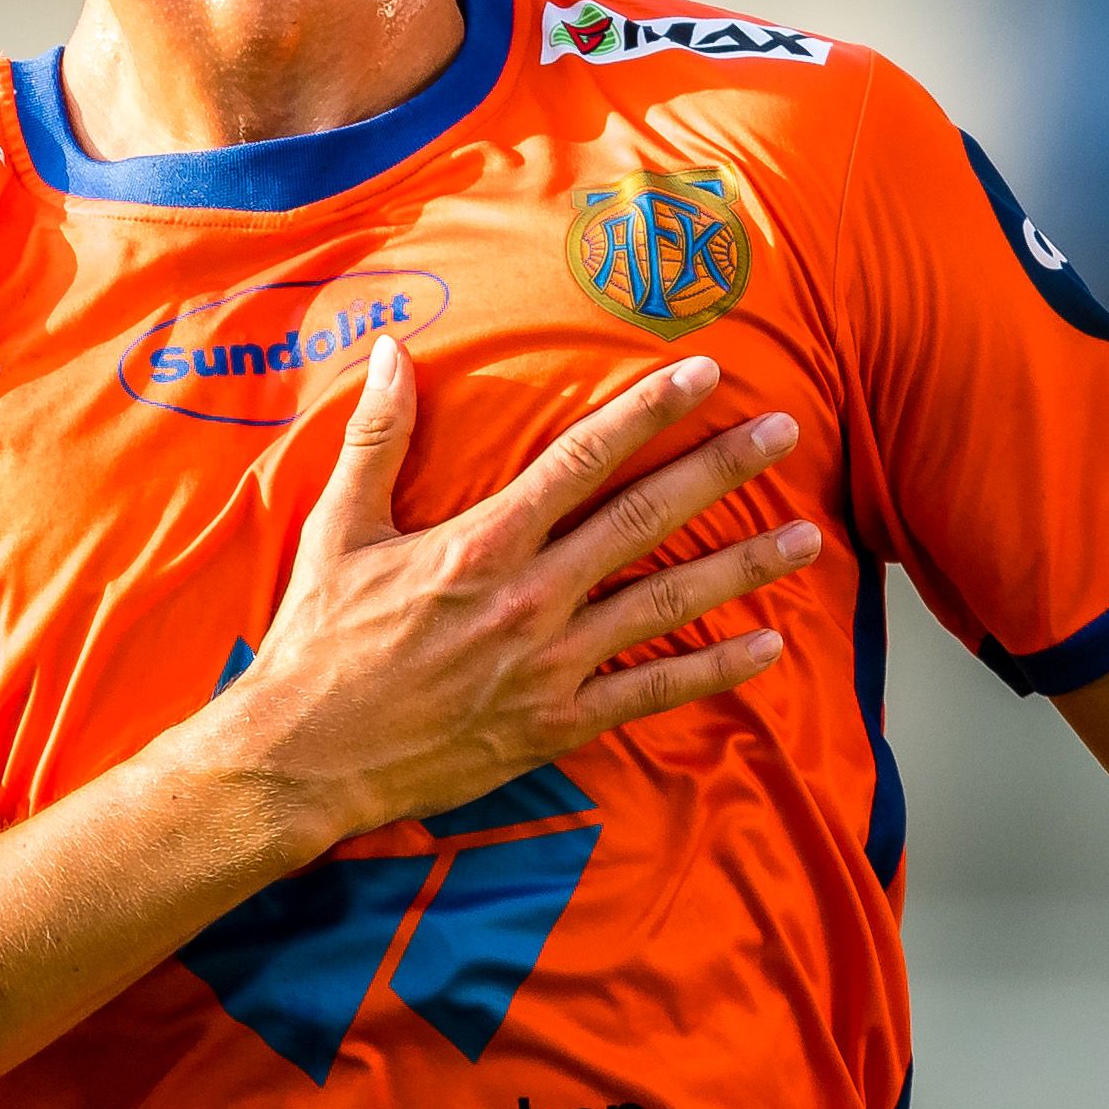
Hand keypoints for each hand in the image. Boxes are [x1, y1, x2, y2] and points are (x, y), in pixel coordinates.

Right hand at [209, 332, 815, 848]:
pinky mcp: (557, 722)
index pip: (582, 458)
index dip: (648, 410)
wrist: (303, 759)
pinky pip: (652, 690)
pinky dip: (714, 669)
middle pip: (644, 519)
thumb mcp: (337, 528)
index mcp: (480, 542)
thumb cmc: (317, 642)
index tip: (705, 374)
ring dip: (742, 567)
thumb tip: (393, 350)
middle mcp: (528, 597)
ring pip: (666, 602)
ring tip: (805, 537)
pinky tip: (770, 647)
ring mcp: (550, 664)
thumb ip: (378, 437)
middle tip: (784, 434)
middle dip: (720, 470)